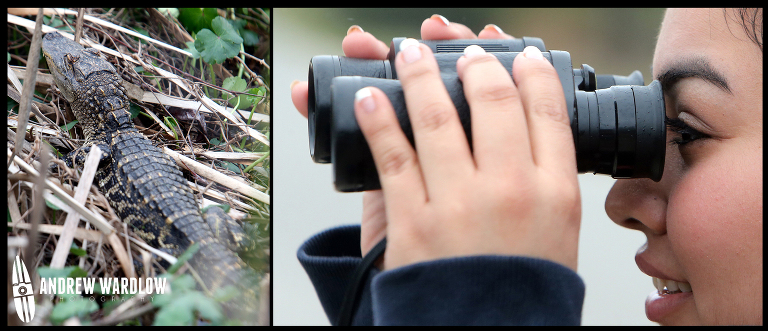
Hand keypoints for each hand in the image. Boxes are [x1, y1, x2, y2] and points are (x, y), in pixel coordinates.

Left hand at [350, 24, 581, 270]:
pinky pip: (393, 156)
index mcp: (556, 194)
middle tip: (464, 53)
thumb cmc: (519, 291)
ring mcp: (460, 204)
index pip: (547, 112)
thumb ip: (542, 185)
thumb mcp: (556, 237)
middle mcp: (511, 191)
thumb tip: (525, 132)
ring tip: (410, 53)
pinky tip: (370, 99)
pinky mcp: (413, 221)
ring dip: (419, 76)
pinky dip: (378, 120)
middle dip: (475, 65)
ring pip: (438, 119)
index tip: (519, 56)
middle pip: (493, 103)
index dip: (530, 74)